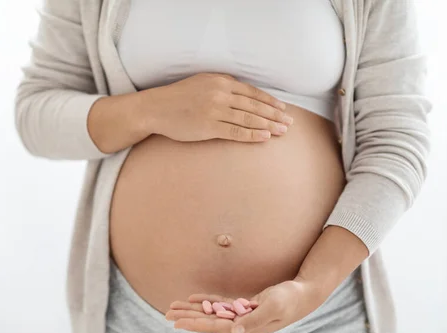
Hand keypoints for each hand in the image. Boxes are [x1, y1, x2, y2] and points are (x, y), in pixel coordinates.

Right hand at [147, 73, 293, 142]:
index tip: (283, 109)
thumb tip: (243, 92)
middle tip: (290, 123)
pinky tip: (265, 137)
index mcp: (221, 81)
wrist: (156, 108)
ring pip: (248, 118)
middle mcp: (220, 94)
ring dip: (268, 125)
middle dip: (275, 115)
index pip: (252, 93)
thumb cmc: (179, 97)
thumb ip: (223, 85)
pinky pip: (236, 131)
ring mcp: (215, 111)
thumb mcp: (203, 82)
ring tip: (283, 131)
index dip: (270, 102)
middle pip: (254, 106)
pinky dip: (252, 134)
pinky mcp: (209, 127)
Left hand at [165, 277, 327, 332]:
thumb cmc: (290, 300)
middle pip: (209, 321)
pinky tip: (195, 299)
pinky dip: (208, 302)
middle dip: (188, 317)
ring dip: (194, 309)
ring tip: (175, 307)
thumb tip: (232, 332)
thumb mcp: (272, 308)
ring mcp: (243, 318)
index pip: (215, 327)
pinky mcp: (245, 308)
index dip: (194, 324)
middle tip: (167, 314)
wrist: (304, 294)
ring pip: (213, 313)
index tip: (176, 323)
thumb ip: (252, 320)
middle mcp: (242, 327)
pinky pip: (222, 306)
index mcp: (247, 331)